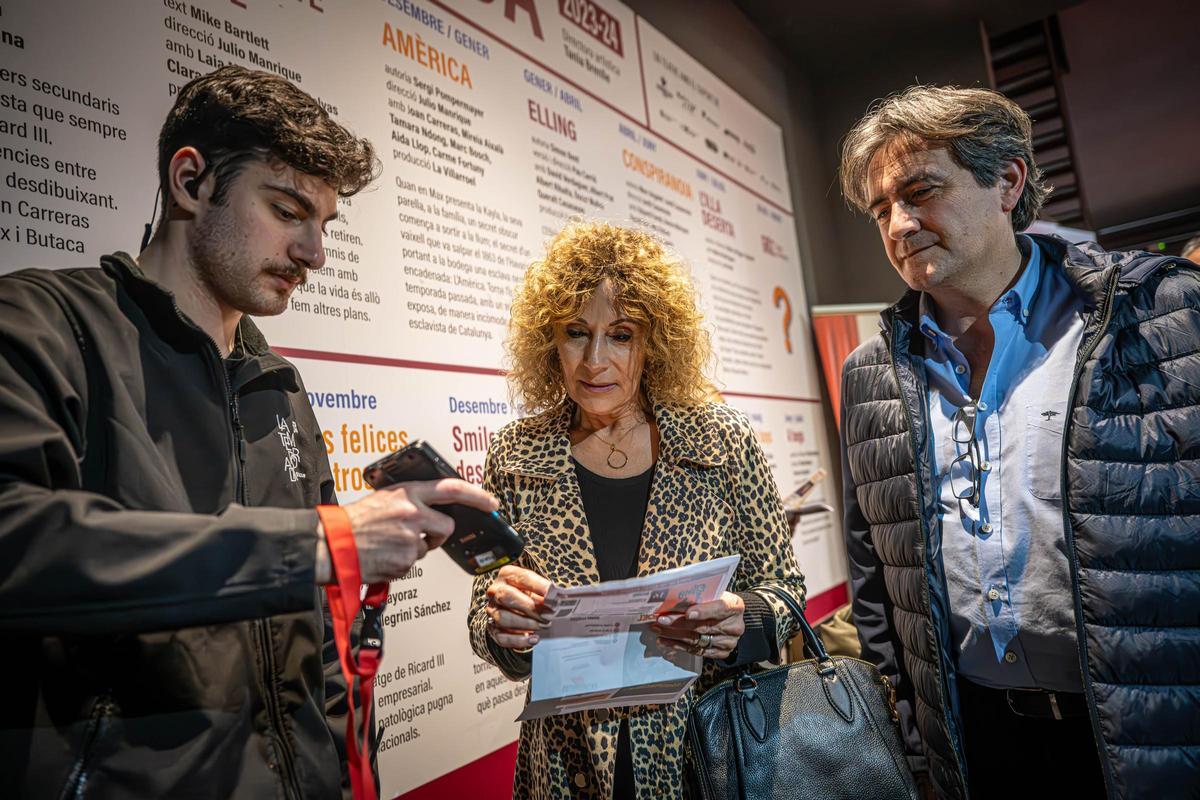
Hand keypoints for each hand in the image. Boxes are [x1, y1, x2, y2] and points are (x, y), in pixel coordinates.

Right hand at [314, 478, 497, 583]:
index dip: (477, 495)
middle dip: (439, 533)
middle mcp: (412, 512)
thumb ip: (409, 500)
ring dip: (414, 549)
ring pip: (428, 547)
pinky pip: (413, 564)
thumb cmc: (353, 522)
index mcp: (407, 493)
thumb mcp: (383, 498)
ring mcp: (410, 538)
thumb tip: (430, 508)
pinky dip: (401, 563)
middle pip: (446, 525)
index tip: (492, 502)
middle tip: (420, 534)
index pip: (452, 488)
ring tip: (388, 544)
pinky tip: (383, 556)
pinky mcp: (405, 560)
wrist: (332, 545)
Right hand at [484, 565, 552, 649]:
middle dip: (530, 607)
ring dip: (526, 624)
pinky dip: (519, 640)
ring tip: (543, 626)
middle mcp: (495, 591)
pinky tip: (534, 639)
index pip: (521, 577)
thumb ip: (545, 592)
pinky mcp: (492, 628)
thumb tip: (557, 599)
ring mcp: (492, 610)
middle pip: (506, 596)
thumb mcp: (537, 589)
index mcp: (507, 575)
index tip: (552, 593)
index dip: (537, 585)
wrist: (517, 609)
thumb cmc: (530, 595)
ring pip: (503, 618)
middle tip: (548, 614)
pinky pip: (502, 637)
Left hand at [652, 591, 744, 660]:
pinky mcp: (720, 653)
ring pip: (697, 640)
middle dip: (679, 623)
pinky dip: (678, 646)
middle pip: (704, 626)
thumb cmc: (717, 602)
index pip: (720, 608)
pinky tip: (664, 641)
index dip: (703, 611)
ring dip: (674, 635)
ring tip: (657, 629)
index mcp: (735, 607)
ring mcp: (728, 642)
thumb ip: (700, 597)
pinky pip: (695, 651)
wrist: (730, 619)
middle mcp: (734, 627)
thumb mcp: (714, 594)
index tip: (687, 613)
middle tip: (661, 620)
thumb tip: (672, 597)